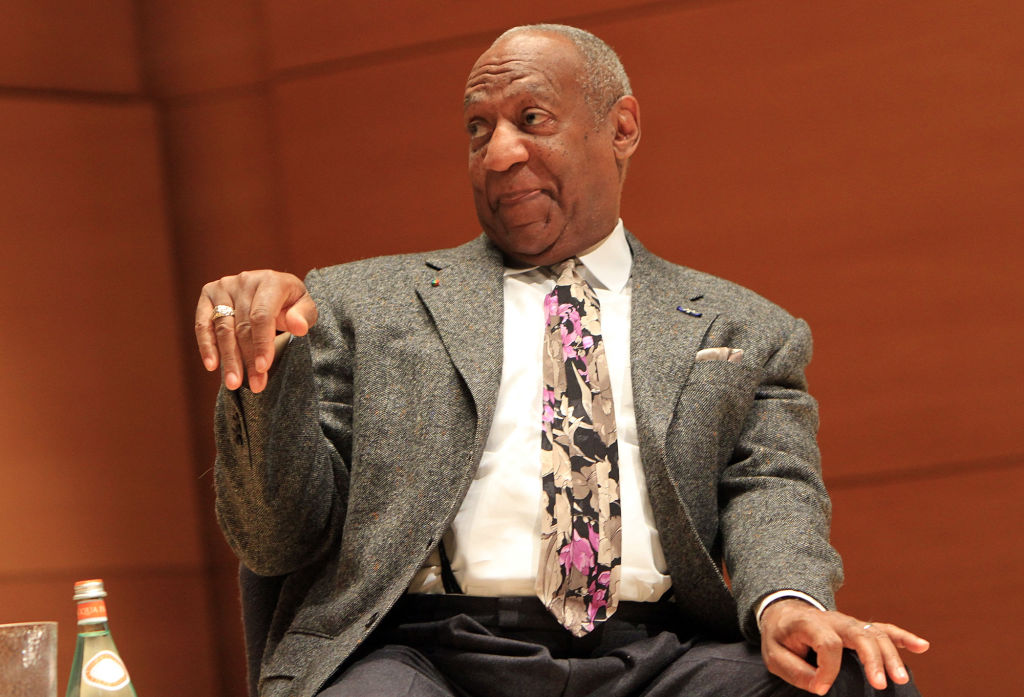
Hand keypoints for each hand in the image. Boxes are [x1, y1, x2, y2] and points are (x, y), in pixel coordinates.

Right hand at [195, 270, 317, 392]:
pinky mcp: (208, 295)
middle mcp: (245, 280)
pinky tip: (212, 366)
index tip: (263, 367)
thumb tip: (299, 327)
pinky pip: (203, 324)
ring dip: (229, 359)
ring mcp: (224, 286)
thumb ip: (304, 316)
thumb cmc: (291, 303)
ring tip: (234, 383)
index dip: (261, 343)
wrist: (273, 289)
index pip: (261, 316)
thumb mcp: (305, 307)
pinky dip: (206, 346)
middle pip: (242, 326)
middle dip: (248, 359)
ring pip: (223, 328)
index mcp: (271, 281)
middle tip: (255, 385)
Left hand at [760, 598, 929, 694]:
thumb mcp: (774, 656)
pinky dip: (903, 637)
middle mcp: (833, 620)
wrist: (784, 614)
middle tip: (881, 685)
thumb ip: (795, 671)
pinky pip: (884, 629)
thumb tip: (822, 687)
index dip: (827, 668)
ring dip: (891, 656)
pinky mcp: (859, 628)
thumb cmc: (780, 638)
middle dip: (873, 659)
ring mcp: (849, 623)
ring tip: (901, 679)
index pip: (827, 643)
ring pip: (876, 634)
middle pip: (859, 634)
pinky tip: (923, 646)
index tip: (822, 687)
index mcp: (808, 623)